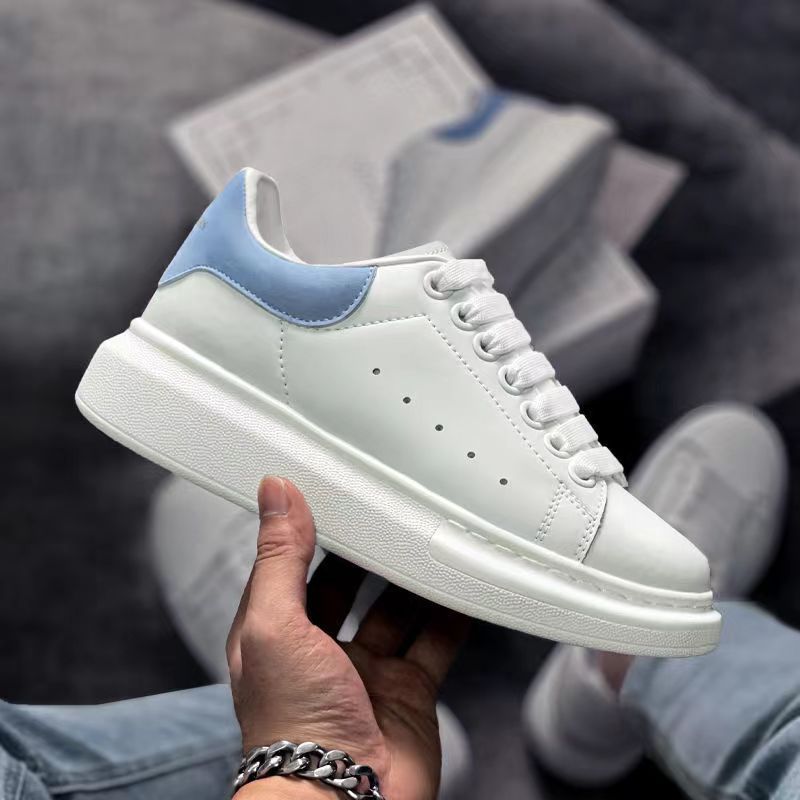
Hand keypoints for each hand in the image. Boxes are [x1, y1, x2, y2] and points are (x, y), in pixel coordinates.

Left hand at [227, 477, 468, 799]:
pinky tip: (459, 590)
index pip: (292, 566)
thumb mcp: (274, 625)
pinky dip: (451, 616)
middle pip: (349, 585)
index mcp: (277, 633)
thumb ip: (279, 558)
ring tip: (429, 543)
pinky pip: (435, 642)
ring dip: (413, 581)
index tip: (332, 495)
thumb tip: (274, 494)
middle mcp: (321, 651)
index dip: (310, 531)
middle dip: (368, 554)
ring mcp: (367, 672)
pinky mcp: (409, 691)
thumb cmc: (291, 727)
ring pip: (396, 609)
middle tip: (390, 514)